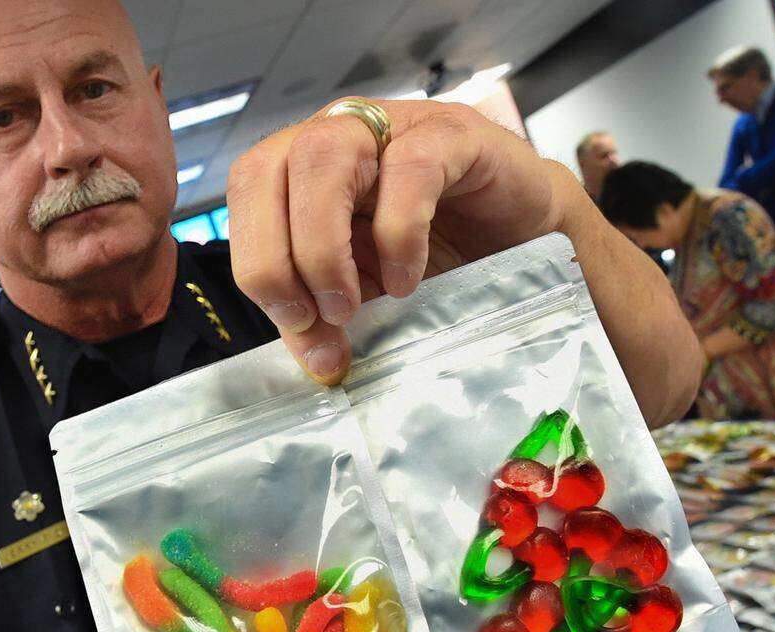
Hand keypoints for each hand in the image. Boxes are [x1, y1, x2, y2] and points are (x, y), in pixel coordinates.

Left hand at [226, 98, 587, 382]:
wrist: (527, 239)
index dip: (254, 256)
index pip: (247, 190)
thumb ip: (327, 319)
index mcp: (301, 169)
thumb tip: (316, 362)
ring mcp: (394, 127)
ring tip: (352, 302)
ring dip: (323, 242)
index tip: (292, 321)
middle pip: (267, 168)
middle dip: (275, 256)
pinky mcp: (453, 135)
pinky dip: (398, 231)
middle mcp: (338, 135)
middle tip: (316, 317)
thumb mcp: (366, 294)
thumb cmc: (439, 256)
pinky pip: (410, 167)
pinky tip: (407, 279)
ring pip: (324, 155)